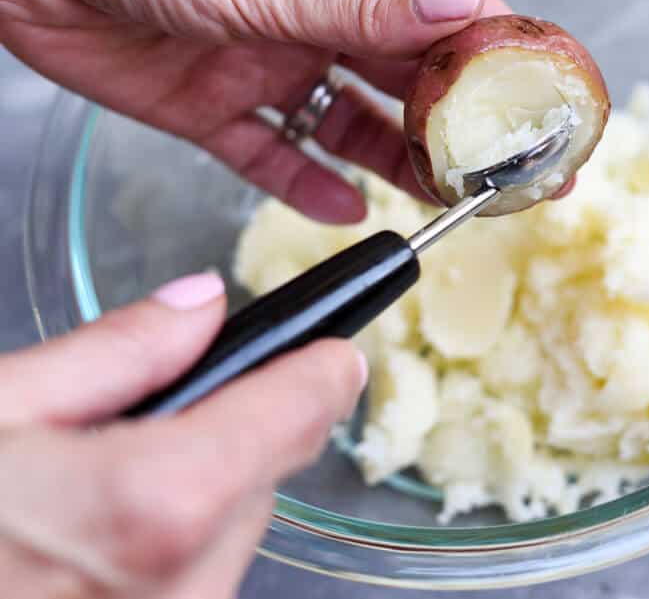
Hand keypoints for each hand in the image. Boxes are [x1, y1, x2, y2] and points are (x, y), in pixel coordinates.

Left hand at [0, 0, 510, 222]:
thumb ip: (364, 4)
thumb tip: (464, 8)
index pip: (445, 10)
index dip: (498, 60)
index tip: (539, 106)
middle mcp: (315, 8)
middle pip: (408, 79)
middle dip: (460, 127)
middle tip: (508, 176)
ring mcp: (269, 58)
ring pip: (352, 124)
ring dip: (394, 163)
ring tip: (439, 202)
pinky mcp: (215, 106)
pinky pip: (275, 154)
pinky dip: (307, 182)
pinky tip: (344, 206)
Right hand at [0, 273, 365, 597]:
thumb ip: (116, 351)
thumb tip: (201, 303)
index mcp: (154, 504)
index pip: (296, 414)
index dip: (321, 369)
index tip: (334, 350)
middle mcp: (181, 590)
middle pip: (266, 479)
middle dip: (240, 432)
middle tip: (170, 410)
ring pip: (233, 539)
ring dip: (198, 498)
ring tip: (96, 487)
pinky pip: (192, 588)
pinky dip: (166, 552)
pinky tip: (89, 542)